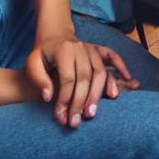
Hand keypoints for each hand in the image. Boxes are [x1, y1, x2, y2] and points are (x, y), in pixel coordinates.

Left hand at [24, 33, 139, 127]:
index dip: (65, 99)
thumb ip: (38, 79)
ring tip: (92, 112)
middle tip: (77, 120)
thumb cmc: (43, 55)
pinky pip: (113, 57)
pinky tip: (127, 80)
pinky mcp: (100, 49)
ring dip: (98, 94)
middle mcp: (81, 48)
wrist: (55, 38)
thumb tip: (48, 97)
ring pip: (100, 72)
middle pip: (85, 77)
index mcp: (64, 51)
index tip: (62, 116)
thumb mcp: (32, 64)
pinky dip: (121, 67)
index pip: (68, 78)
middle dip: (81, 101)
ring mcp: (92, 48)